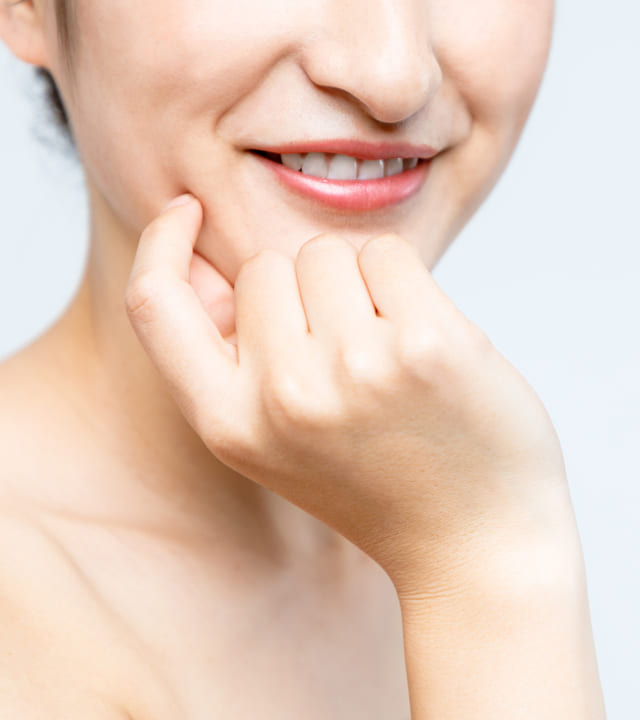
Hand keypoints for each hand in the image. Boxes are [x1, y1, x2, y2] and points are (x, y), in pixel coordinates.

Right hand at [125, 194, 572, 592]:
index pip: (154, 304)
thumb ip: (234, 361)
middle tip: (346, 357)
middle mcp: (282, 397)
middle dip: (301, 291)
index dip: (160, 245)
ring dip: (354, 287)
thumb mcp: (274, 442)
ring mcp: (355, 369)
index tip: (186, 211)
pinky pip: (386, 253)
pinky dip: (403, 284)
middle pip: (265, 265)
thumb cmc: (375, 480)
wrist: (473, 544)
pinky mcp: (426, 344)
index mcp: (229, 425)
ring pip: (326, 252)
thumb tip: (210, 261)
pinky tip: (424, 345)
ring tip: (386, 357)